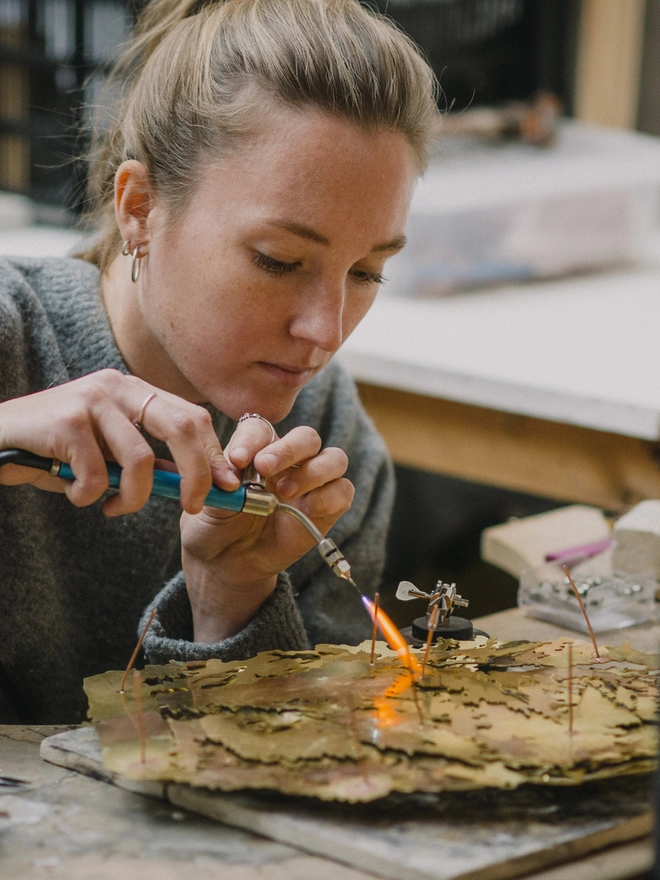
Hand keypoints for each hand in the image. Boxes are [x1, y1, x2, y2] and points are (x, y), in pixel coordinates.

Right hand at [0, 369, 238, 515]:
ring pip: (141, 461)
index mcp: (134, 390)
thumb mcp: (108, 453)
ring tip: (109, 506)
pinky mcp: (68, 419)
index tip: (227, 487)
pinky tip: (75, 494)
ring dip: (130, 498)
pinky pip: (98, 474)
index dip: (214, 455)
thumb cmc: (55, 450)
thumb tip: (200, 484)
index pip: (192, 417)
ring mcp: (93, 398)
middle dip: (198, 474)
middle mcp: (118, 386)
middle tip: (192, 506)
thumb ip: (149, 461)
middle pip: (184, 427)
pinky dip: (89, 496)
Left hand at [180, 416, 353, 641]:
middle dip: (287, 449)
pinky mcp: (328, 508)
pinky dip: (329, 496)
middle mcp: (291, 461)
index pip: (263, 429)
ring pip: (334, 458)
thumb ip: (222, 482)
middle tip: (264, 467)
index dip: (252, 439)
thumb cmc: (216, 526)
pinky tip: (307, 508)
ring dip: (313, 471)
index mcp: (258, 450)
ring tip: (284, 491)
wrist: (228, 564)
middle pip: (306, 437)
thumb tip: (234, 468)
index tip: (237, 459)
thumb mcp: (210, 503)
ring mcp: (313, 483)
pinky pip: (343, 491)